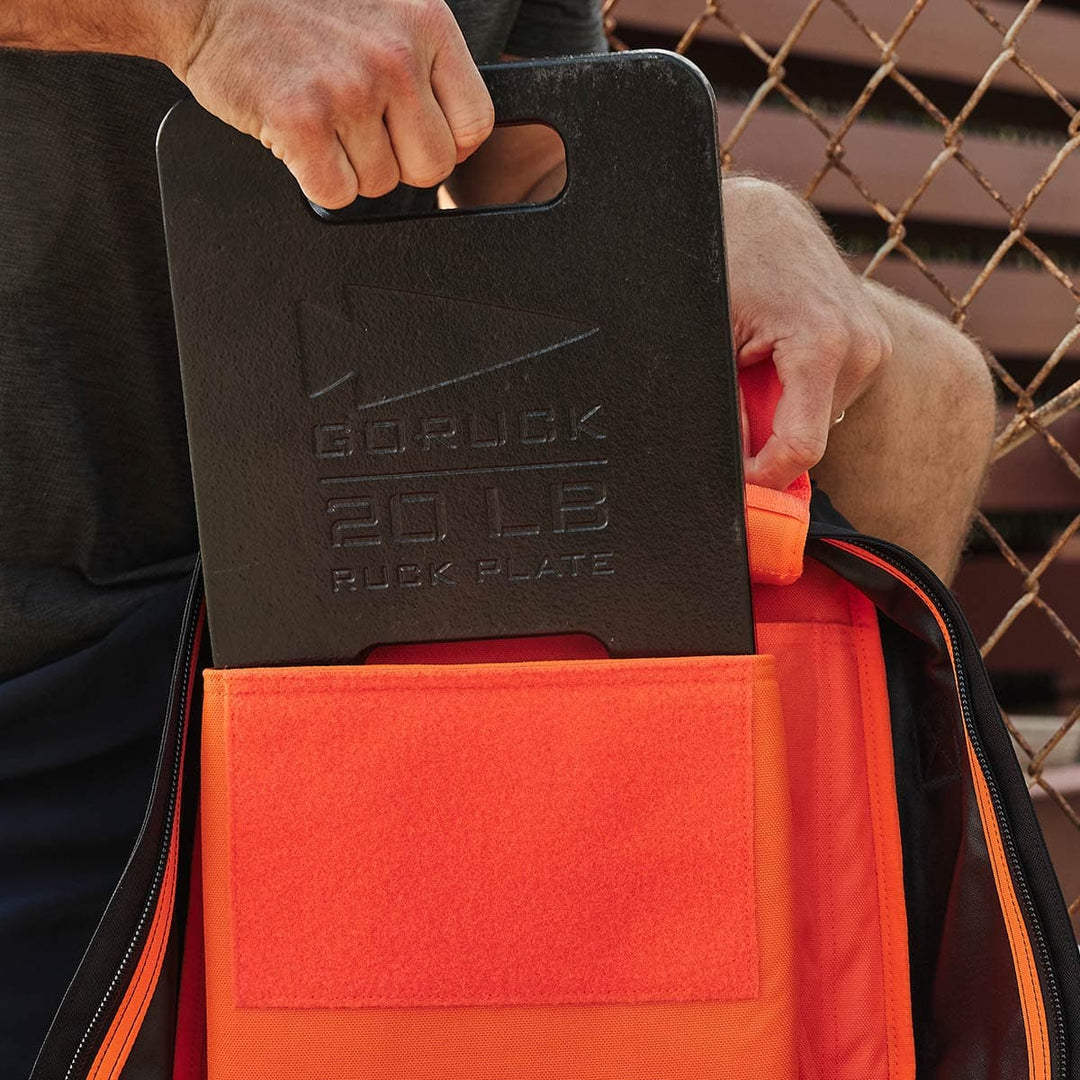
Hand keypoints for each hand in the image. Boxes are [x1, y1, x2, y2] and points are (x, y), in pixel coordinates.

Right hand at [161, 0, 494, 208]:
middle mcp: (395, 56)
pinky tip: (297, 137)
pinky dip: (315, 179)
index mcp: (424, 23)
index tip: (414, 136)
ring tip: (320, 118)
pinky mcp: (302, 122)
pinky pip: (336, 194)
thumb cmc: (289, 3)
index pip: (473, 123)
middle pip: (432, 166)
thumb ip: (423, 57)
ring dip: (350, 166)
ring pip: (381, 184)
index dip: (445, 142)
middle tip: (359, 131)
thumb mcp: (380, 6)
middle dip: (398, 162)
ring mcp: (349, 90)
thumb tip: (457, 133)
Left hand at [722, 176, 891, 489]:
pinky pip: (826, 397)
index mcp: (824, 344)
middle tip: (730, 402)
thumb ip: (727, 409)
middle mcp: (862, 347)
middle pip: (809, 437)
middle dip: (764, 440)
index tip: (734, 486)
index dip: (761, 478)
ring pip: (817, 420)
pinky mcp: (870, 346)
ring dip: (778, 414)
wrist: (761, 217)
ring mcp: (872, 346)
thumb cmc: (728, 266)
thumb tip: (733, 470)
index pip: (801, 450)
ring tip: (749, 365)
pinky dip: (793, 396)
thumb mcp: (713, 341)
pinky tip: (770, 360)